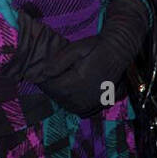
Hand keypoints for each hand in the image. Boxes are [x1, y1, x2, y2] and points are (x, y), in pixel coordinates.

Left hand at [41, 0, 149, 117]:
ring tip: (59, 82)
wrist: (117, 52)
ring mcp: (91, 102)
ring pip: (66, 104)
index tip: (39, 74)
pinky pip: (78, 109)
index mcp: (78, 82)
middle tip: (48, 77)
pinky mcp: (97, 104)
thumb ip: (59, 61)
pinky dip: (71, 103)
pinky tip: (71, 92)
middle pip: (58, 97)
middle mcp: (84, 96)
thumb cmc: (96, 47)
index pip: (52, 87)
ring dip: (59, 95)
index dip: (43, 81)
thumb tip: (44, 73)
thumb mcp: (76, 48)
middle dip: (50, 88)